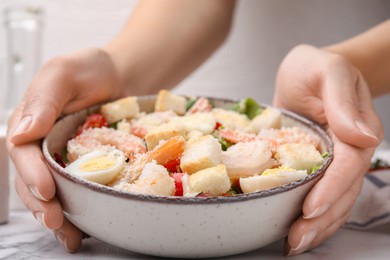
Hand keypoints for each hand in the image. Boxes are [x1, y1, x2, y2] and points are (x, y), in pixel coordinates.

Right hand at [6, 48, 121, 251]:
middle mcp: (42, 145)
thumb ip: (45, 98)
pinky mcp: (85, 167)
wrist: (122, 77)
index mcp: (30, 123)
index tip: (46, 190)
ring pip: (53, 192)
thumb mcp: (65, 73)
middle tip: (56, 220)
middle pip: (34, 180)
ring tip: (70, 235)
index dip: (32, 174)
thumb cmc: (91, 70)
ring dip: (58, 216)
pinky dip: (80, 210)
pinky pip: (78, 190)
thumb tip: (22, 133)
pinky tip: (85, 229)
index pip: (24, 154)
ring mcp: (63, 158)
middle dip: (42, 203)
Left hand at [273, 45, 382, 254]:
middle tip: (296, 239)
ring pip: (336, 199)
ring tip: (296, 243)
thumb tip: (362, 135)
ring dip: (319, 225)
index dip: (331, 188)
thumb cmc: (316, 67)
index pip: (347, 164)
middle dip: (321, 218)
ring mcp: (338, 160)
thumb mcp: (328, 71)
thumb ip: (342, 101)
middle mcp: (351, 149)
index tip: (310, 209)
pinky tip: (300, 229)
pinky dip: (315, 214)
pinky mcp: (322, 164)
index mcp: (355, 128)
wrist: (309, 72)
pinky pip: (324, 193)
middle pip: (343, 190)